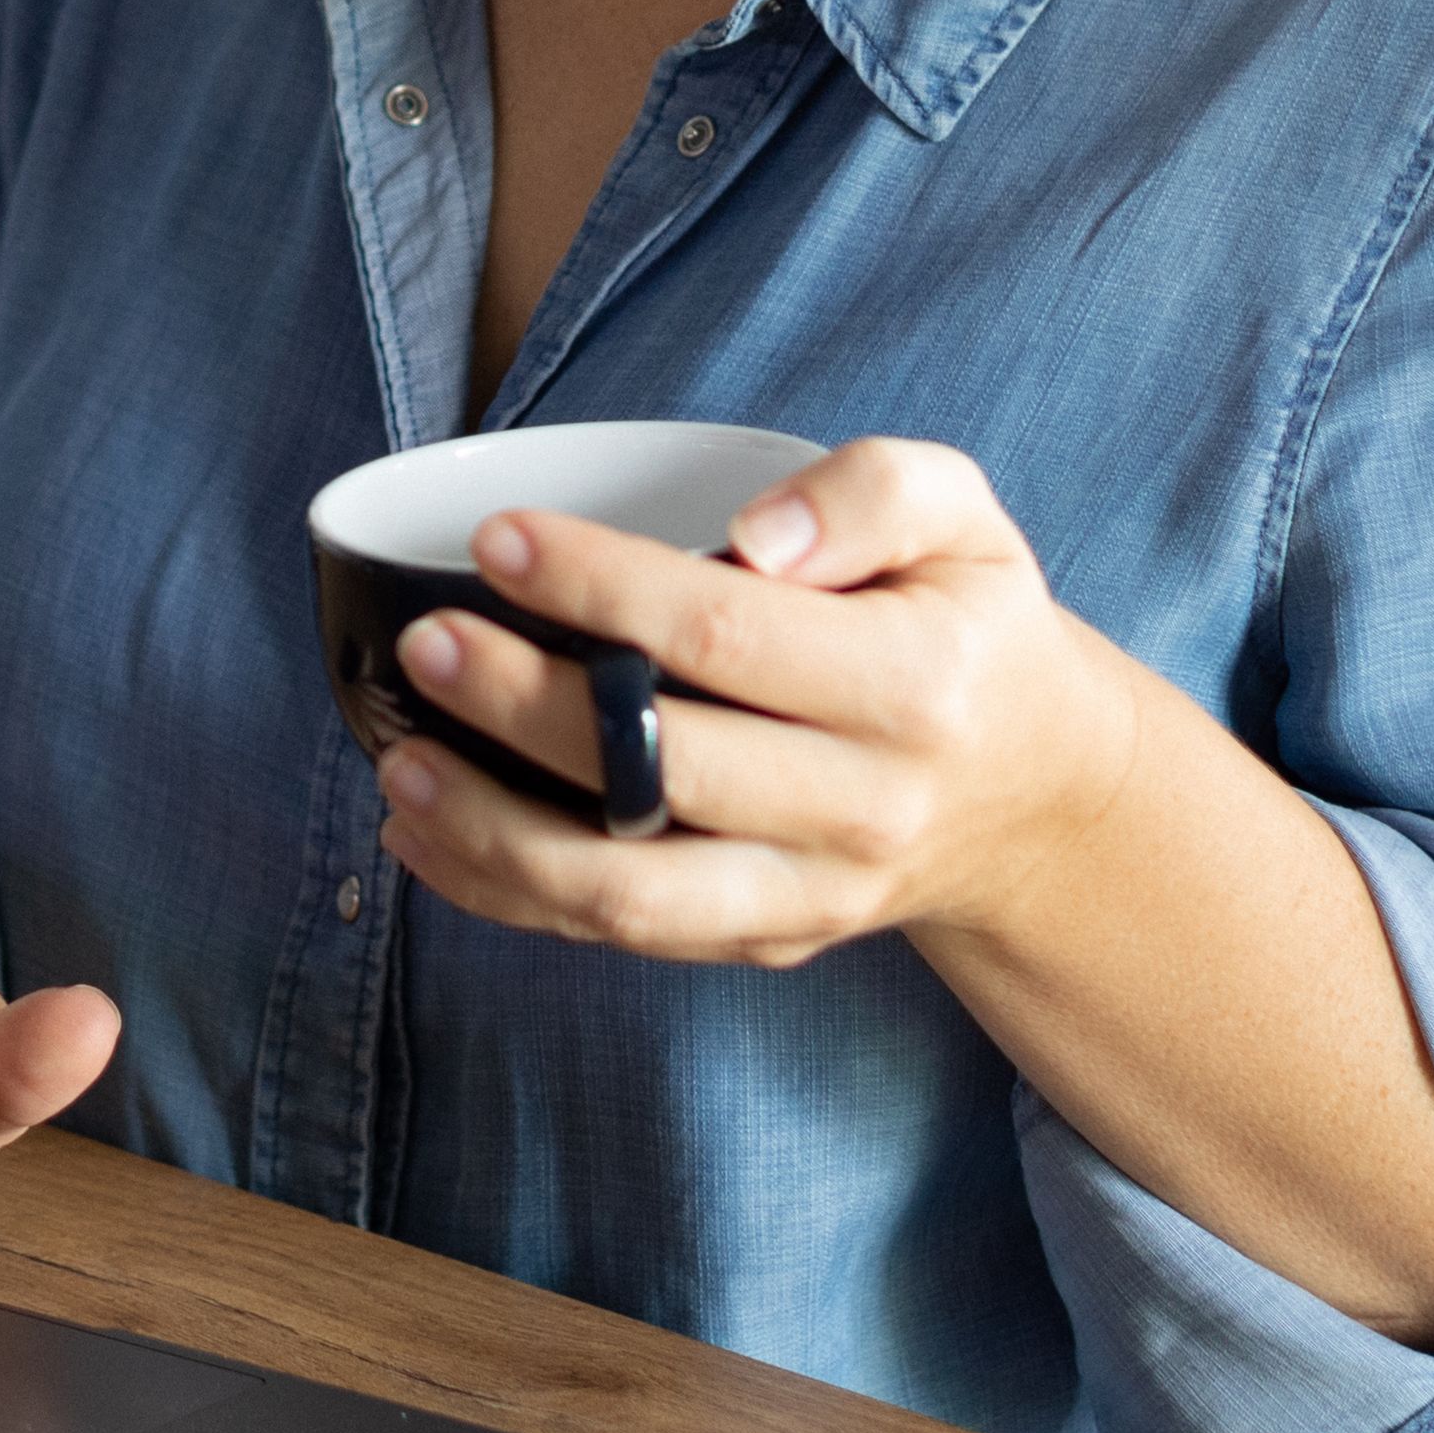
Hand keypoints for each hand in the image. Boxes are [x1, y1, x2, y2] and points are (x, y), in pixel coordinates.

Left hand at [375, 437, 1155, 965]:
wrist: (1034, 794)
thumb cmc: (967, 628)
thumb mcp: (965, 520)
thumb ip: (873, 491)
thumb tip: (755, 537)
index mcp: (912, 688)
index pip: (729, 638)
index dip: (601, 586)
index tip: (498, 540)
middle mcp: (865, 808)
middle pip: (663, 770)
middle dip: (522, 707)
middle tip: (423, 643)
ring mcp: (812, 893)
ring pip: (630, 891)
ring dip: (495, 833)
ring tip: (399, 765)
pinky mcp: (767, 942)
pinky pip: (620, 935)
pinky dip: (507, 896)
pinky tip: (427, 835)